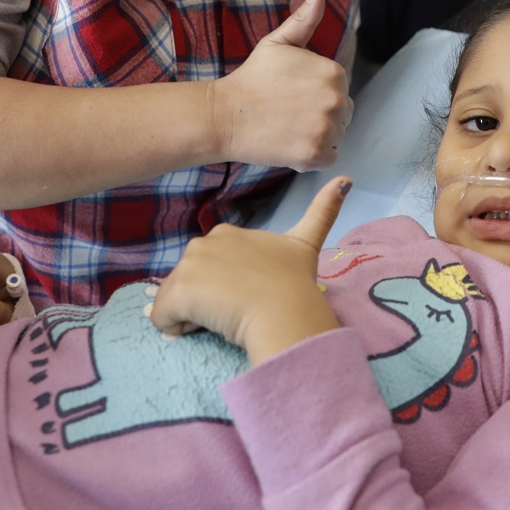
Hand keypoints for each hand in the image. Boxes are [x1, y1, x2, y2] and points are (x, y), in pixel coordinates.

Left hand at [148, 176, 350, 363]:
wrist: (283, 309)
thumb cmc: (294, 281)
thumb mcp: (307, 243)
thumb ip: (324, 210)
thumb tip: (347, 178)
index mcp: (228, 234)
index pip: (213, 265)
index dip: (226, 286)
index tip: (247, 299)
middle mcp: (203, 244)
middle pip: (192, 281)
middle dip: (207, 299)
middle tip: (237, 313)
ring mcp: (188, 267)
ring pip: (176, 299)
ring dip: (193, 315)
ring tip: (222, 323)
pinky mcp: (177, 294)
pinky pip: (162, 317)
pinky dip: (175, 328)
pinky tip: (197, 331)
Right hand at [209, 0, 351, 171]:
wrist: (225, 115)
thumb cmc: (252, 78)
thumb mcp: (279, 43)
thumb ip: (304, 20)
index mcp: (334, 72)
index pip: (339, 90)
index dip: (316, 94)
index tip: (292, 95)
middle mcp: (336, 99)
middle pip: (343, 114)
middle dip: (321, 115)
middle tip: (288, 112)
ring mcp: (327, 129)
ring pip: (337, 136)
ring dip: (318, 135)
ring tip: (287, 127)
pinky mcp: (316, 154)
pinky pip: (328, 157)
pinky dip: (312, 155)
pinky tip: (289, 143)